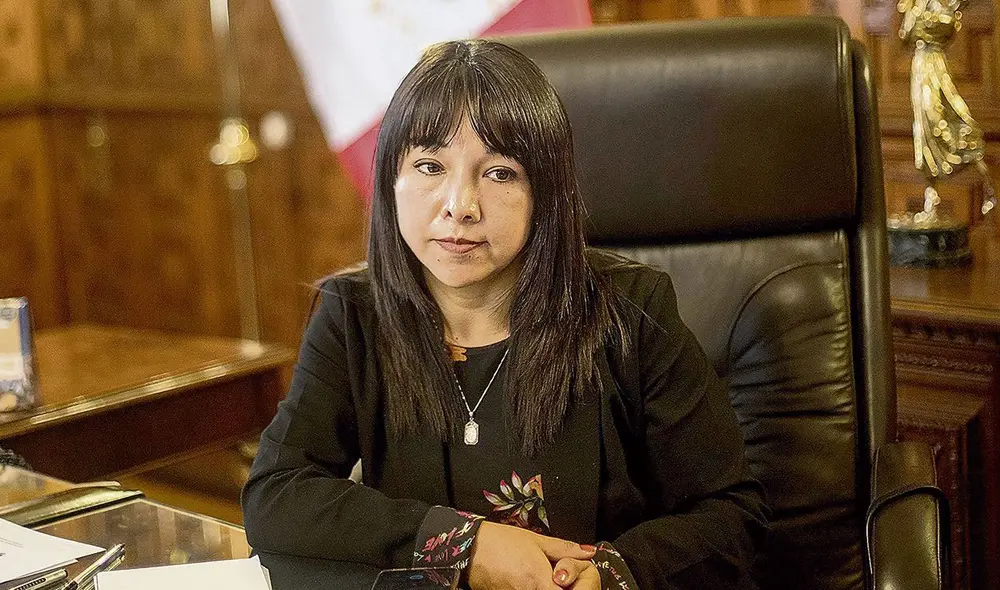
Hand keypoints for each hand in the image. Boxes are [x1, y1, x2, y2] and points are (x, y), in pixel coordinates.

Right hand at [466, 521, 595, 589]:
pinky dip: (534, 589)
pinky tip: (530, 579)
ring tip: (545, 576)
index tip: (571, 579)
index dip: (575, 588)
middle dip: (560, 587)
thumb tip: (588, 552)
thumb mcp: (536, 540)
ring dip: (547, 587)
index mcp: (540, 581)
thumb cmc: (500, 542)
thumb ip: (565, 549)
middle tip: (559, 576)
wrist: (470, 549)